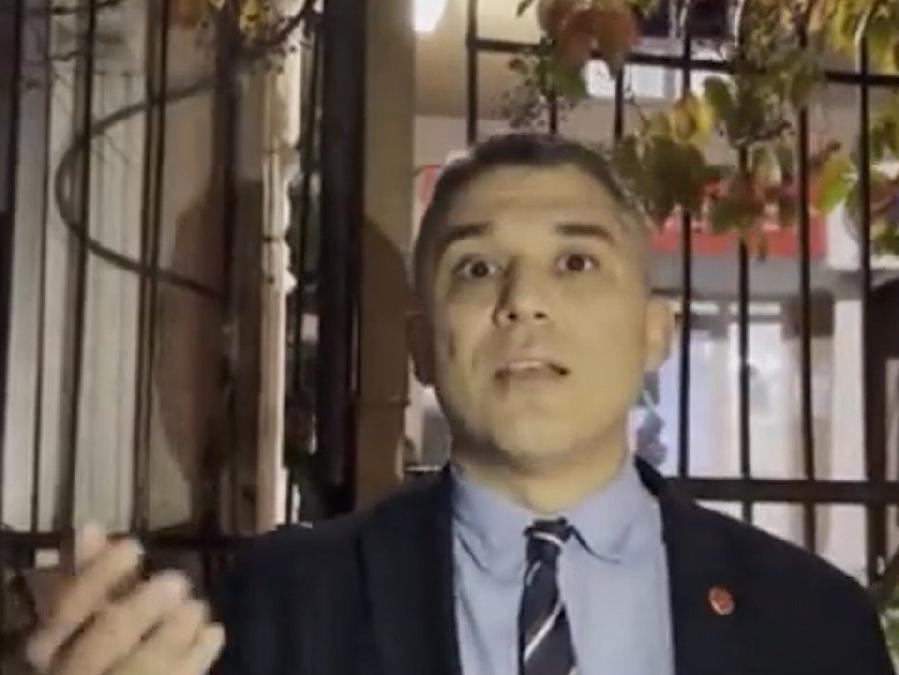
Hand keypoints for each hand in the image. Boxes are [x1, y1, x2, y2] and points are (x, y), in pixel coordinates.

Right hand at [24, 523, 224, 674]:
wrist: (118, 673)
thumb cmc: (107, 645)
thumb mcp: (92, 612)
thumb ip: (91, 574)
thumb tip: (91, 527)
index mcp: (52, 649)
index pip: (65, 614)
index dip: (97, 578)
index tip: (131, 545)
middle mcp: (72, 672)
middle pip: (99, 647)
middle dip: (140, 611)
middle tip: (177, 581)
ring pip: (141, 669)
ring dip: (174, 631)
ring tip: (195, 607)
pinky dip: (198, 654)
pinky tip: (213, 631)